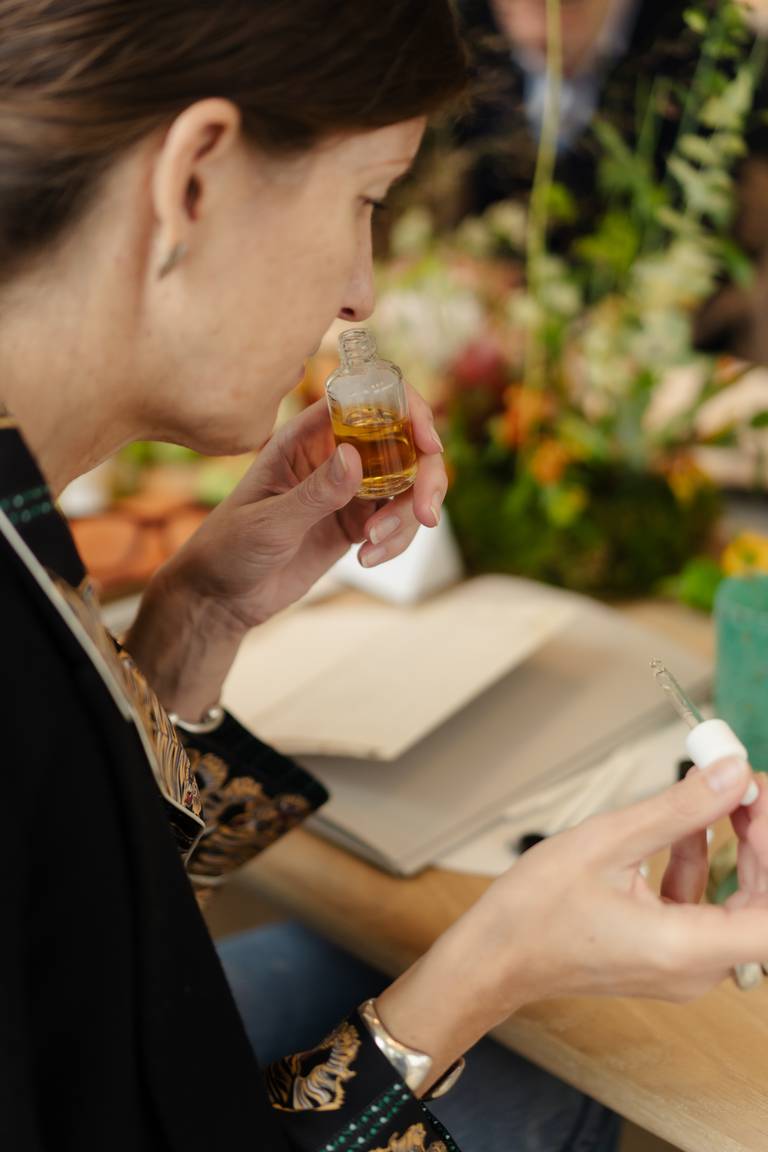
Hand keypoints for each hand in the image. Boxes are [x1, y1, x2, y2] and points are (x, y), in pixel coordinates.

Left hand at [126, 387, 445, 716]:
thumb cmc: (231, 548)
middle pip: (404, 442)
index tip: (428, 442)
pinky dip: (397, 540)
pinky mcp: (357, 522)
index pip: (367, 399)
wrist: (222, 596)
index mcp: (307, 436)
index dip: (408, 409)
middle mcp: (334, 455)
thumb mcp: (270, 522)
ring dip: (407, 517)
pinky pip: (398, 521)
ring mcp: (350, 489)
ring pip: (408, 485)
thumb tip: (355, 457)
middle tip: (426, 513)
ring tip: (372, 547)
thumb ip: (314, 493)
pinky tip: (367, 559)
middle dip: (426, 475)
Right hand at [376, 757, 767, 1091]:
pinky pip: (708, 909)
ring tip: (723, 796)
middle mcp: (693, 969)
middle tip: (742, 785)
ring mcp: (682, 966)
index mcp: (683, 949)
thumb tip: (731, 776)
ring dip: (740, 850)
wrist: (496, 955)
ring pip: (741, 905)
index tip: (756, 801)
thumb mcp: (607, 842)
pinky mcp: (669, 955)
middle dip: (762, 841)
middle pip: (763, 906)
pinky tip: (686, 828)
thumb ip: (680, 810)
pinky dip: (706, 866)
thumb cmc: (534, 912)